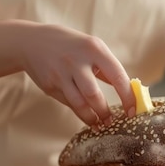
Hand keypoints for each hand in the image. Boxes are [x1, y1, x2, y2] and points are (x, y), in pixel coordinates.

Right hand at [19, 23, 133, 125]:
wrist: (31, 41)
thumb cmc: (72, 46)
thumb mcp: (91, 48)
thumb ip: (108, 69)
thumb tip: (129, 93)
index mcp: (94, 49)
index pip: (118, 77)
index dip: (128, 97)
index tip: (133, 111)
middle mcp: (76, 61)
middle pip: (94, 95)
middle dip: (105, 112)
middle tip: (112, 121)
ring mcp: (60, 73)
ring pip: (79, 104)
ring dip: (91, 118)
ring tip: (100, 124)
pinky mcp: (49, 84)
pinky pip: (68, 103)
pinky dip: (79, 112)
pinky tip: (86, 116)